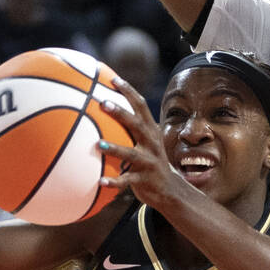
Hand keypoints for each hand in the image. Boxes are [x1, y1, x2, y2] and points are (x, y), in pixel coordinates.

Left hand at [97, 78, 192, 208]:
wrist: (170, 190)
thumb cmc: (150, 162)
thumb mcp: (146, 143)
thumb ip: (131, 128)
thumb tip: (103, 111)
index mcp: (151, 131)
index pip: (141, 106)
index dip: (128, 91)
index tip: (113, 78)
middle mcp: (152, 144)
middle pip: (137, 124)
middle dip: (120, 113)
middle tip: (103, 103)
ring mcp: (149, 162)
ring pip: (131, 154)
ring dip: (116, 149)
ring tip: (99, 144)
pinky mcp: (144, 180)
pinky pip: (127, 181)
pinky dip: (114, 182)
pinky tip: (100, 181)